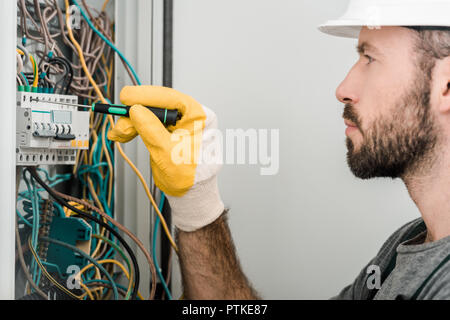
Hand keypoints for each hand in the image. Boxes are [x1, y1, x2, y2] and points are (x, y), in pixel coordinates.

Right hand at [107, 85, 223, 231]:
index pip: (171, 97)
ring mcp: (178, 123)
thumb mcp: (168, 153)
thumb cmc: (191, 177)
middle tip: (119, 123)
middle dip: (135, 113)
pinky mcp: (168, 131)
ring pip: (150, 114)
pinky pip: (149, 124)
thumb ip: (151, 129)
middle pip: (158, 105)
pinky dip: (135, 128)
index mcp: (199, 116)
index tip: (126, 97)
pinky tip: (123, 133)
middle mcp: (189, 116)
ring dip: (131, 122)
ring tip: (119, 133)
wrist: (190, 194)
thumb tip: (135, 111)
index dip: (146, 96)